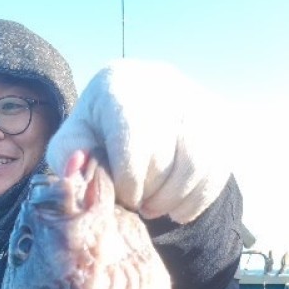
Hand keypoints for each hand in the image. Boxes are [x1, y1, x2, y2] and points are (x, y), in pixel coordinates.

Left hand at [46, 59, 230, 223]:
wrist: (139, 112)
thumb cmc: (100, 133)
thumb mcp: (73, 142)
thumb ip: (67, 155)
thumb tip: (79, 165)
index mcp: (120, 84)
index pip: (134, 138)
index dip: (128, 180)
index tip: (121, 194)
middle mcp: (165, 83)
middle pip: (165, 156)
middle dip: (148, 193)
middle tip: (137, 203)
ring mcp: (198, 102)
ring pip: (195, 167)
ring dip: (172, 200)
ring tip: (153, 205)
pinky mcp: (221, 123)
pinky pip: (216, 174)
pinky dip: (194, 201)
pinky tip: (174, 205)